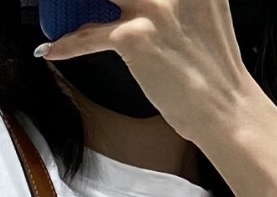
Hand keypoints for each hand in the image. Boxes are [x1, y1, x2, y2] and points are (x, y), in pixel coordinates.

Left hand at [38, 0, 259, 144]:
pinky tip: (53, 48)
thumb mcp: (201, 10)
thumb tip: (135, 1)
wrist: (223, 107)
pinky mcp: (136, 38)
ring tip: (59, 10)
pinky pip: (87, 36)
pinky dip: (66, 43)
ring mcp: (154, 7)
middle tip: (75, 3)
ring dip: (73, 5)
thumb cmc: (212, 67)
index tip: (110, 1)